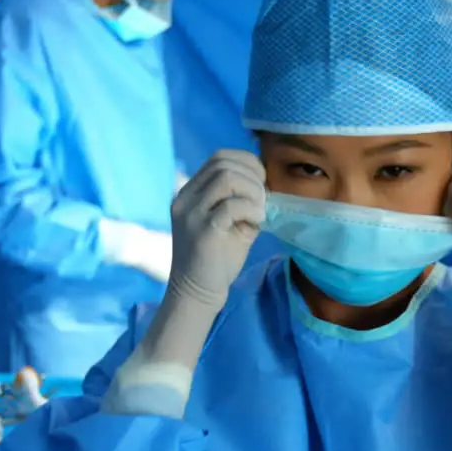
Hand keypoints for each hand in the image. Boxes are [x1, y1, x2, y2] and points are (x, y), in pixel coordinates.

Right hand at [168, 149, 265, 307]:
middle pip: (223, 163)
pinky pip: (231, 206)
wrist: (197, 293)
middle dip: (252, 176)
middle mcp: (185, 198)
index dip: (246, 162)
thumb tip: (266, 183)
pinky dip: (251, 210)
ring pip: (226, 178)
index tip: (261, 182)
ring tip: (259, 211)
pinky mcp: (202, 230)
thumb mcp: (230, 221)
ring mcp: (190, 213)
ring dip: (252, 191)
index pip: (218, 157)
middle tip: (263, 200)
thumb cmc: (217, 259)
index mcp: (189, 192)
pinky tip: (256, 224)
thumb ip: (241, 199)